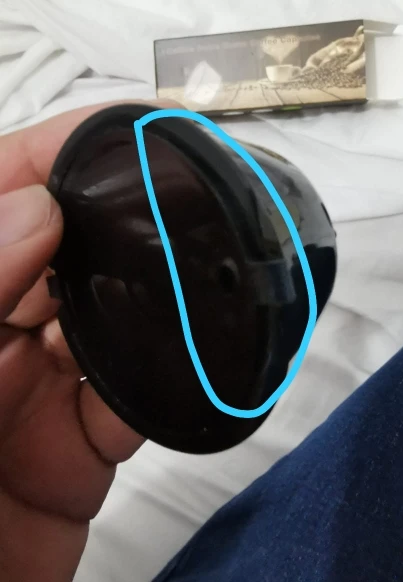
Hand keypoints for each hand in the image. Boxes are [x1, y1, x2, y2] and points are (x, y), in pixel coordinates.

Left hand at [0, 100, 176, 581]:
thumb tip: (31, 210)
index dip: (50, 157)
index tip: (114, 131)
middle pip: (65, 255)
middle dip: (120, 224)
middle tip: (173, 200)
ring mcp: (35, 393)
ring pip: (112, 321)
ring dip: (153, 303)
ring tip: (193, 276)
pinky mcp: (77, 450)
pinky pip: (137, 401)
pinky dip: (169, 385)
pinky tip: (183, 372)